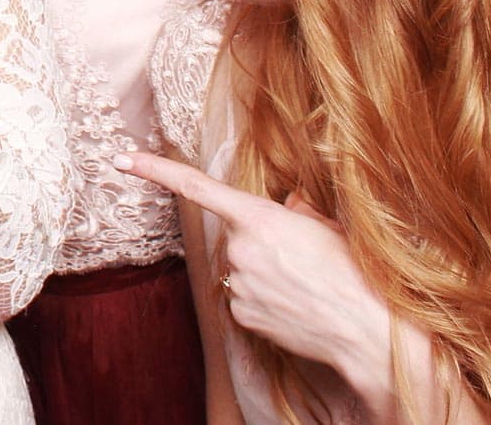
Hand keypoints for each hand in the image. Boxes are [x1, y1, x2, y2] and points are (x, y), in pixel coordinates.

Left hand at [116, 151, 394, 393]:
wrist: (367, 332)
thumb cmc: (355, 272)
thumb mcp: (329, 227)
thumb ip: (297, 211)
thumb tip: (287, 207)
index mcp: (259, 219)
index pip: (197, 187)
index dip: (157, 170)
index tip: (123, 158)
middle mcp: (239, 251)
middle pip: (237, 237)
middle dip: (262, 243)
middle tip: (303, 259)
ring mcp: (238, 286)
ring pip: (243, 270)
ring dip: (266, 273)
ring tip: (306, 286)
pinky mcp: (242, 317)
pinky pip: (247, 299)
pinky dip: (267, 300)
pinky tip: (296, 307)